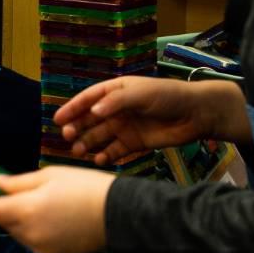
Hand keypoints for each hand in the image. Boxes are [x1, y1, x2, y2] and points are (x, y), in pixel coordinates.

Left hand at [0, 166, 110, 252]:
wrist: (118, 214)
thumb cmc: (86, 187)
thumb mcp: (50, 175)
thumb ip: (19, 182)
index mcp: (26, 210)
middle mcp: (29, 233)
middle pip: (4, 222)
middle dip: (7, 208)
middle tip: (23, 192)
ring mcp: (40, 247)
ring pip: (19, 232)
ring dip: (22, 219)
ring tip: (45, 204)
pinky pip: (34, 241)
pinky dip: (36, 230)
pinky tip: (55, 218)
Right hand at [54, 76, 230, 164]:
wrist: (196, 114)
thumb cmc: (168, 96)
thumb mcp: (140, 93)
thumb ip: (116, 102)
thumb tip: (94, 111)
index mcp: (116, 92)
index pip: (88, 99)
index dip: (72, 108)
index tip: (57, 119)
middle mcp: (117, 110)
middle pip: (90, 119)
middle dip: (77, 127)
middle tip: (68, 136)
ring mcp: (125, 127)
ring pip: (99, 136)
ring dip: (87, 142)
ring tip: (79, 150)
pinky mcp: (135, 144)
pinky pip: (115, 151)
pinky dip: (105, 155)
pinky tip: (99, 160)